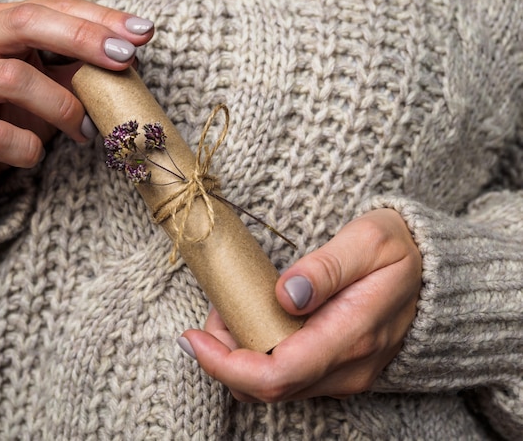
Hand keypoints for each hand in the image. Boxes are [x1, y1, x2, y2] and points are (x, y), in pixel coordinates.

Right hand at [0, 0, 154, 197]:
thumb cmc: (9, 114)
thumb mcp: (49, 86)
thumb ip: (79, 70)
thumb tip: (131, 58)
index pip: (52, 7)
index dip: (99, 18)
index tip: (142, 33)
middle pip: (25, 23)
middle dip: (82, 39)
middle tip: (124, 59)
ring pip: (12, 78)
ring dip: (62, 106)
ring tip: (84, 130)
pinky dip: (27, 147)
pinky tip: (37, 154)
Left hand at [178, 208, 421, 401]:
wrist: (436, 276)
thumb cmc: (402, 252)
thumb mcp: (370, 241)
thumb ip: (327, 267)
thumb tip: (286, 294)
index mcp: (352, 336)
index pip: (278, 374)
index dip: (226, 364)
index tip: (193, 336)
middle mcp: (347, 369)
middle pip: (268, 388)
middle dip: (224, 358)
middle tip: (212, 314)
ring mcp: (343, 375)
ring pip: (273, 388)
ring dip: (238, 358)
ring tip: (229, 312)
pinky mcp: (337, 370)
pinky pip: (287, 378)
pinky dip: (257, 357)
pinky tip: (251, 321)